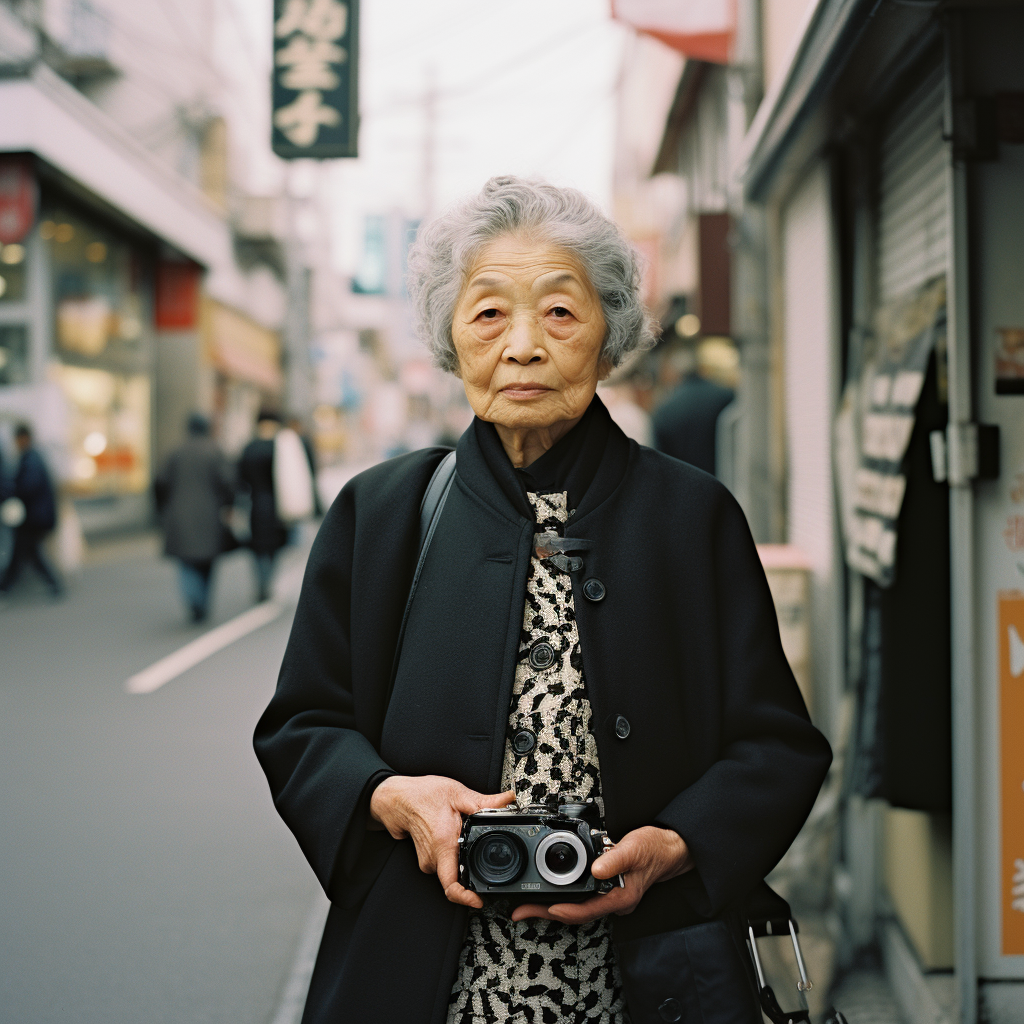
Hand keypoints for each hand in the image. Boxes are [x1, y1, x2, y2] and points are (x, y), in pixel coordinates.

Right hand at [369, 775, 514, 908]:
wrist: (398, 798)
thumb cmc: (423, 795)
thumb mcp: (457, 793)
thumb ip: (485, 801)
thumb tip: (508, 800)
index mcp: (443, 844)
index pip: (452, 885)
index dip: (466, 898)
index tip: (479, 901)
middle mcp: (433, 857)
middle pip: (457, 877)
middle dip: (472, 869)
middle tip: (484, 855)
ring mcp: (427, 860)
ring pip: (451, 869)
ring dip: (463, 859)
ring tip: (466, 839)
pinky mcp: (426, 859)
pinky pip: (444, 863)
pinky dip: (454, 854)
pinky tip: (455, 837)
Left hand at [510, 825, 691, 924]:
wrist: (668, 848)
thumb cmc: (654, 849)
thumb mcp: (635, 848)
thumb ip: (615, 858)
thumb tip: (596, 868)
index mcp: (619, 897)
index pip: (584, 911)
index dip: (560, 911)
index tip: (539, 909)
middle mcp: (612, 901)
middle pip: (574, 913)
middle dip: (546, 912)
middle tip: (520, 911)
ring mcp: (609, 897)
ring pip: (576, 906)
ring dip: (551, 905)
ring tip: (528, 903)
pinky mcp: (606, 888)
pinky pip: (581, 897)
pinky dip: (564, 894)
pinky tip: (552, 890)